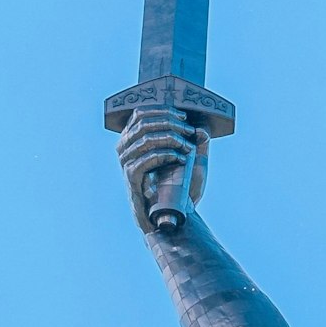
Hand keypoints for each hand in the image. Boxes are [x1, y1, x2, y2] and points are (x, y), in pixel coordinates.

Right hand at [116, 107, 208, 233]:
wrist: (175, 216)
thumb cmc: (181, 189)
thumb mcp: (193, 163)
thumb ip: (197, 145)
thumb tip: (200, 129)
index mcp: (134, 140)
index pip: (141, 114)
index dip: (162, 111)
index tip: (183, 117)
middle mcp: (125, 149)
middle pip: (144, 123)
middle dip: (170, 123)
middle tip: (189, 132)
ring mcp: (126, 163)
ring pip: (146, 138)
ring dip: (171, 138)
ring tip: (188, 147)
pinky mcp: (131, 178)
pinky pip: (146, 159)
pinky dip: (166, 155)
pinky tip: (181, 159)